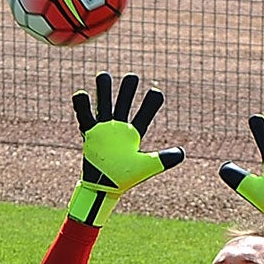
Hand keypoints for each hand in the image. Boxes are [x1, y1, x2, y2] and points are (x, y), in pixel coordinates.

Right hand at [67, 71, 184, 225]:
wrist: (103, 188)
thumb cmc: (124, 178)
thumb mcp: (147, 167)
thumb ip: (164, 160)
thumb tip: (182, 153)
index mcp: (134, 134)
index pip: (145, 114)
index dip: (151, 102)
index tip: (156, 92)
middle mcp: (119, 128)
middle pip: (124, 103)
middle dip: (127, 90)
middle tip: (132, 77)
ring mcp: (104, 129)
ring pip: (104, 104)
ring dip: (103, 90)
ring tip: (103, 75)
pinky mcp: (90, 134)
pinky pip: (85, 116)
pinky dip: (82, 105)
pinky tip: (81, 93)